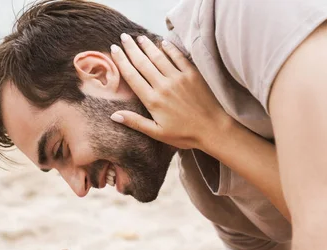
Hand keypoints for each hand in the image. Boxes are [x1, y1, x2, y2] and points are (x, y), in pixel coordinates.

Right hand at [110, 33, 231, 150]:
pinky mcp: (192, 75)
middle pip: (143, 63)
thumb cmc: (184, 135)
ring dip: (148, 46)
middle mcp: (163, 86)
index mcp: (153, 100)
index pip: (132, 76)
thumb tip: (114, 116)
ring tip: (139, 38)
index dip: (121, 61)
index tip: (114, 50)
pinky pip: (178, 57)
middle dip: (131, 48)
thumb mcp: (156, 133)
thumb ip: (135, 122)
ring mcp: (178, 78)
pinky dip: (170, 48)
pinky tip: (163, 42)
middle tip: (123, 37)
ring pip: (159, 57)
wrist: (212, 129)